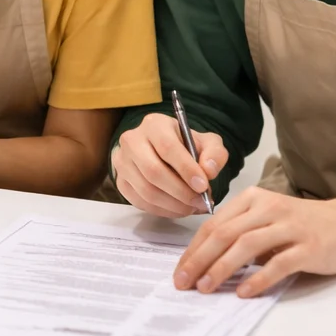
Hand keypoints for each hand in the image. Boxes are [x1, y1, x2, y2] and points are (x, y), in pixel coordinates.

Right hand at [112, 113, 227, 217]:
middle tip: (201, 202)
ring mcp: (122, 162)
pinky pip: (140, 202)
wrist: (166, 153)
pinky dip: (163, 211)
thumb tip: (208, 171)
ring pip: (146, 190)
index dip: (186, 169)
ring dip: (173, 205)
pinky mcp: (120, 182)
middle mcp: (132, 140)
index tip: (203, 186)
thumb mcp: (208, 143)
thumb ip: (215, 154)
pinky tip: (178, 209)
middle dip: (181, 192)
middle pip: (153, 171)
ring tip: (193, 208)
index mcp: (154, 124)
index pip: (167, 147)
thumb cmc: (187, 147)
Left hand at [174, 188, 335, 298]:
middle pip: (225, 234)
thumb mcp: (266, 219)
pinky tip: (243, 292)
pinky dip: (258, 279)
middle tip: (184, 283)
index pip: (214, 224)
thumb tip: (204, 262)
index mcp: (253, 199)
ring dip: (222, 268)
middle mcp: (269, 208)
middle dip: (199, 260)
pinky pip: (278, 264)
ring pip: (246, 246)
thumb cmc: (302, 224)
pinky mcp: (309, 247)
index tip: (180, 271)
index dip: (193, 249)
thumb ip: (240, 233)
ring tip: (206, 288)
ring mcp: (290, 227)